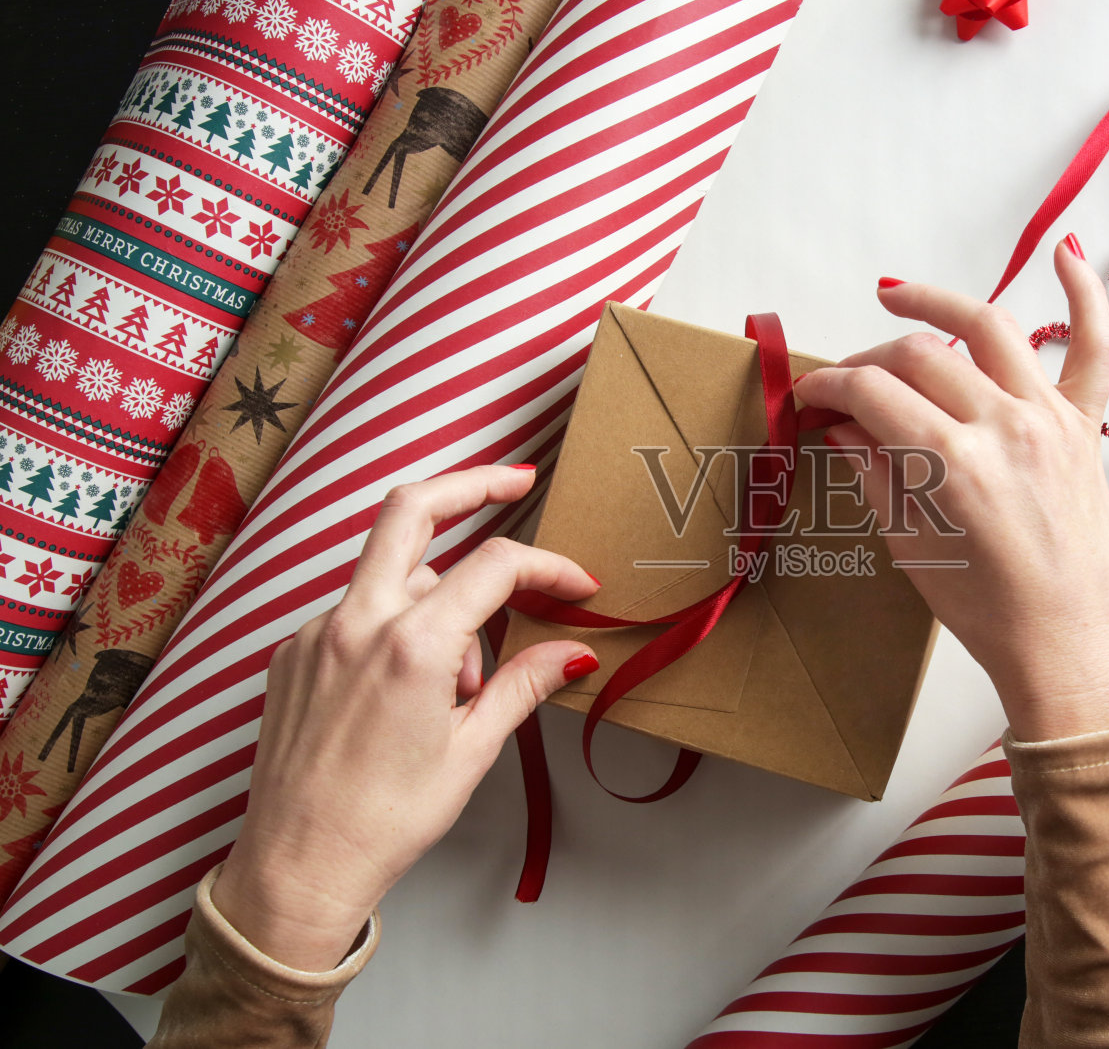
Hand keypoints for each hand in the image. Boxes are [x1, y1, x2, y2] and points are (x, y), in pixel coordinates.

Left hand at [211, 466, 600, 970]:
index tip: (579, 586)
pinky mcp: (292, 654)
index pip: (496, 567)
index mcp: (411, 645)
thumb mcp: (472, 749)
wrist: (298, 865)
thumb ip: (523, 683)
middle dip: (470, 483)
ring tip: (460, 680)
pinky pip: (356, 613)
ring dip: (436, 592)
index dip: (548, 567)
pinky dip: (394, 627)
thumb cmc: (388, 818)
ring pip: (388, 572)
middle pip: (412, 509)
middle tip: (518, 481)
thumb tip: (573, 650)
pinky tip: (409, 692)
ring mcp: (316, 633)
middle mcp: (357, 622)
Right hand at [794, 240, 1108, 741]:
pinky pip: (1094, 350)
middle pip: (919, 357)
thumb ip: (876, 473)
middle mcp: (1003, 426)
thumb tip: (843, 428)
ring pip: (988, 329)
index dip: (827, 387)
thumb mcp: (911, 547)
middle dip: (866, 361)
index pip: (871, 393)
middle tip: (841, 386)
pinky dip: (1086, 296)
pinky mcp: (1084, 429)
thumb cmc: (988, 613)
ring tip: (895, 297)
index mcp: (952, 463)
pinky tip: (1068, 252)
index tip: (806, 396)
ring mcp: (1049, 420)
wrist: (1070, 646)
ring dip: (937, 304)